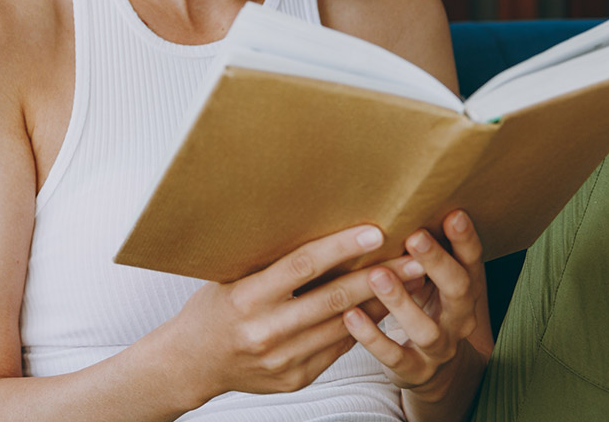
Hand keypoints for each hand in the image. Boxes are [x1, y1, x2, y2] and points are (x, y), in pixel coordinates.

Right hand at [163, 224, 426, 403]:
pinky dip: (360, 327)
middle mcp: (265, 330)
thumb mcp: (230, 278)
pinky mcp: (294, 378)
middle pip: (332, 298)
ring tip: (410, 283)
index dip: (340, 248)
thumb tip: (318, 229)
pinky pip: (336, 348)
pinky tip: (381, 310)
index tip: (374, 233)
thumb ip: (269, 263)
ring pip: (343, 326)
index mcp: (246, 298)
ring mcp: (282, 359)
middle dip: (378, 277)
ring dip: (380, 303)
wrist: (193, 362)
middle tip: (414, 259)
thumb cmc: (213, 310)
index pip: (301, 266)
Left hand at [342, 210, 486, 399]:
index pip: (471, 262)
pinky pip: (394, 355)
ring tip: (376, 275)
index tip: (453, 214)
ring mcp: (439, 347)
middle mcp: (459, 318)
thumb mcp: (432, 279)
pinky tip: (350, 315)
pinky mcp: (413, 370)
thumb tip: (398, 196)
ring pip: (426, 328)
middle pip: (457, 290)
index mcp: (464, 290)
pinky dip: (371, 335)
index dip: (466, 240)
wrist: (436, 370)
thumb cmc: (427, 307)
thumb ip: (422, 251)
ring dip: (401, 301)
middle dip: (437, 263)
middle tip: (414, 237)